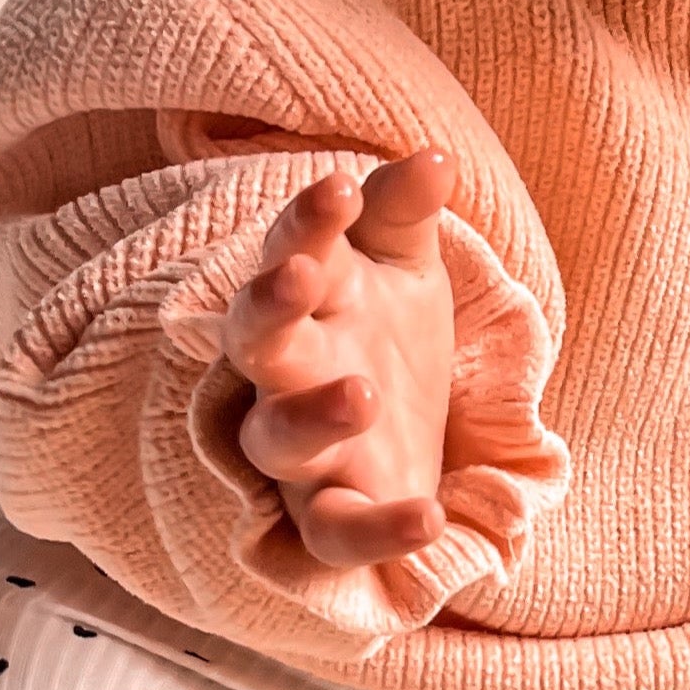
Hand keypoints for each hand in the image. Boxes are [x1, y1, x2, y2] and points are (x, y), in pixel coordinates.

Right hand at [209, 151, 460, 570]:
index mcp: (305, 301)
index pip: (290, 251)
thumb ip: (404, 213)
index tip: (339, 187)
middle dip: (267, 308)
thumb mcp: (405, 266)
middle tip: (296, 274)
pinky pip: (336, 532)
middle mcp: (286, 374)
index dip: (307, 222)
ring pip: (276, 440)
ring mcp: (303, 448)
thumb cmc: (387, 333)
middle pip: (254, 340)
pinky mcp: (332, 512)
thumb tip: (435, 156)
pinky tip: (428, 518)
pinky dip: (378, 531)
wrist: (408, 435)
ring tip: (362, 394)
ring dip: (310, 417)